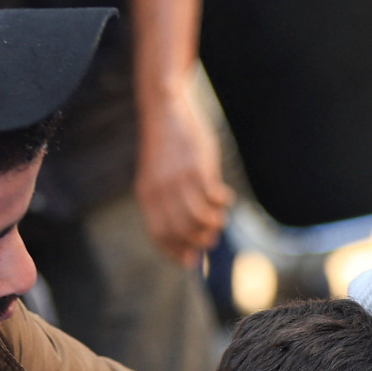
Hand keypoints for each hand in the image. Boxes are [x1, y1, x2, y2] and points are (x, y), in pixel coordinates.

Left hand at [135, 90, 233, 264]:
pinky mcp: (197, 169)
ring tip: (220, 217)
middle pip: (181, 232)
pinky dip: (222, 203)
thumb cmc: (166, 146)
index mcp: (147, 195)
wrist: (164, 109)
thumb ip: (167, 202)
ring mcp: (179, 181)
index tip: (192, 261)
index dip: (176, 252)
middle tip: (212, 237)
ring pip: (198, 219)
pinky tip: (225, 196)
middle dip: (200, 241)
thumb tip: (189, 233)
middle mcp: (160, 191)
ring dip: (214, 224)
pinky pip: (214, 199)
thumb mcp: (158, 176)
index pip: (160, 236)